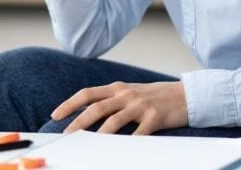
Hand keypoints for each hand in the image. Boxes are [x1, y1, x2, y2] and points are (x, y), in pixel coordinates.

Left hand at [51, 81, 188, 134]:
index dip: (70, 104)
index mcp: (117, 88)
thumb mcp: (130, 92)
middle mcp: (126, 94)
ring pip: (114, 121)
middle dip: (78, 122)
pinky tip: (119, 152)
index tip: (55, 115)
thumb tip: (87, 114)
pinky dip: (128, 143)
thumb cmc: (155, 96)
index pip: (87, 94)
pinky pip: (138, 134)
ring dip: (99, 135)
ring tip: (88, 146)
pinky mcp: (155, 118)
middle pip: (97, 108)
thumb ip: (111, 100)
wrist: (185, 95)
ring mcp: (141, 105)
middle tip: (66, 135)